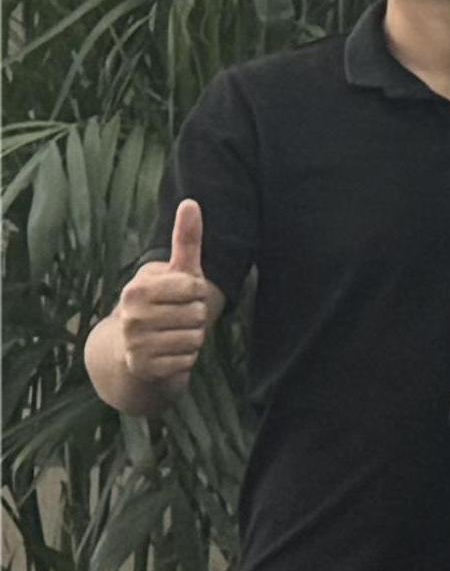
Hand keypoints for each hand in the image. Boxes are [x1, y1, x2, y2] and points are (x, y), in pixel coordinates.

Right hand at [109, 202, 221, 390]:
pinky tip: (168, 355)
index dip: (198, 293)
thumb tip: (191, 202)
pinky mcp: (144, 368)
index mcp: (136, 289)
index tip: (181, 297)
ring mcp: (135, 344)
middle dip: (196, 318)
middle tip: (176, 320)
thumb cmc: (163, 305)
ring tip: (172, 336)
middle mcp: (130, 316)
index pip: (196, 288)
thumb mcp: (176, 273)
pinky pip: (187, 361)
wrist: (131, 352)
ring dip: (192, 339)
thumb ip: (186, 239)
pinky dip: (185, 359)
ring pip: (195, 338)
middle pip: (198, 314)